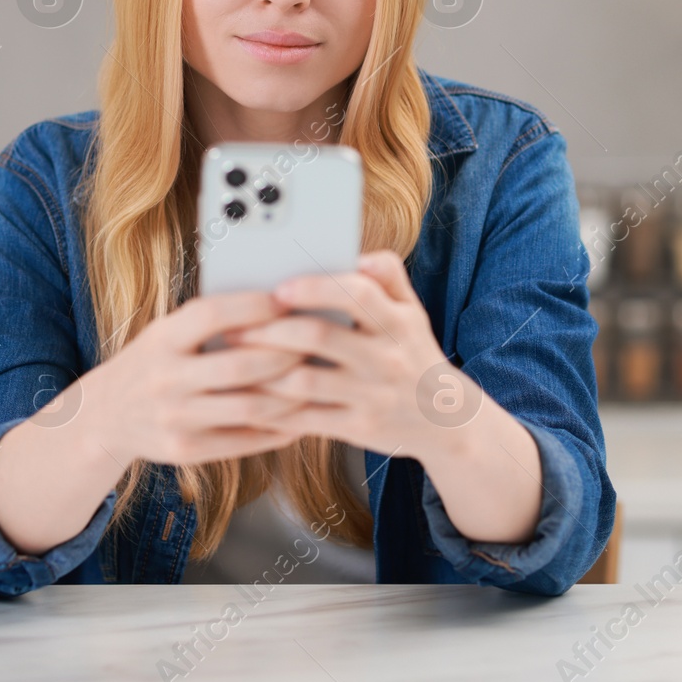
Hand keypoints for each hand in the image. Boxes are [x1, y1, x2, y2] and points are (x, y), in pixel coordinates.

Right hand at [80, 290, 307, 467]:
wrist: (106, 415)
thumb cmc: (152, 362)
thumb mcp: (165, 332)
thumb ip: (208, 321)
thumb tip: (275, 303)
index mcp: (161, 339)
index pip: (211, 315)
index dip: (253, 307)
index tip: (286, 300)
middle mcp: (165, 379)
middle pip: (241, 366)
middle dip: (286, 354)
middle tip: (314, 344)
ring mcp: (174, 418)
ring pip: (250, 408)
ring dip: (291, 395)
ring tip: (314, 381)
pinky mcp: (185, 450)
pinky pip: (244, 441)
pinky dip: (278, 430)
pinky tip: (299, 418)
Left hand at [220, 249, 473, 460]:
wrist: (447, 419)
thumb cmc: (414, 354)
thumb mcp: (413, 311)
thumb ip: (388, 275)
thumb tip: (358, 253)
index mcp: (399, 321)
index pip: (358, 294)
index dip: (315, 288)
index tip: (279, 288)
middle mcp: (388, 357)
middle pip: (320, 337)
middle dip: (270, 330)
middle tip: (234, 328)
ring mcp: (373, 395)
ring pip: (306, 381)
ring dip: (263, 371)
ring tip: (234, 361)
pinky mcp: (359, 428)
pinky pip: (308, 418)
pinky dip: (275, 409)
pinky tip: (251, 398)